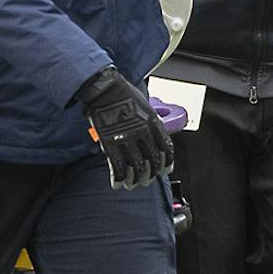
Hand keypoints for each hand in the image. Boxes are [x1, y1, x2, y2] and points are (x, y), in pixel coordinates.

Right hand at [75, 65, 172, 189]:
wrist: (105, 89)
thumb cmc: (124, 93)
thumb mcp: (146, 106)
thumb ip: (151, 123)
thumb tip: (154, 136)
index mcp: (153, 124)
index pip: (166, 149)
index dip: (166, 163)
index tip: (165, 170)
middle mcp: (143, 133)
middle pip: (152, 161)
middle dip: (150, 174)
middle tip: (147, 180)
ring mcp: (126, 139)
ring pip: (136, 167)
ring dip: (135, 179)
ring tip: (132, 184)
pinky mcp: (110, 142)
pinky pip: (116, 165)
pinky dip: (118, 177)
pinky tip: (117, 183)